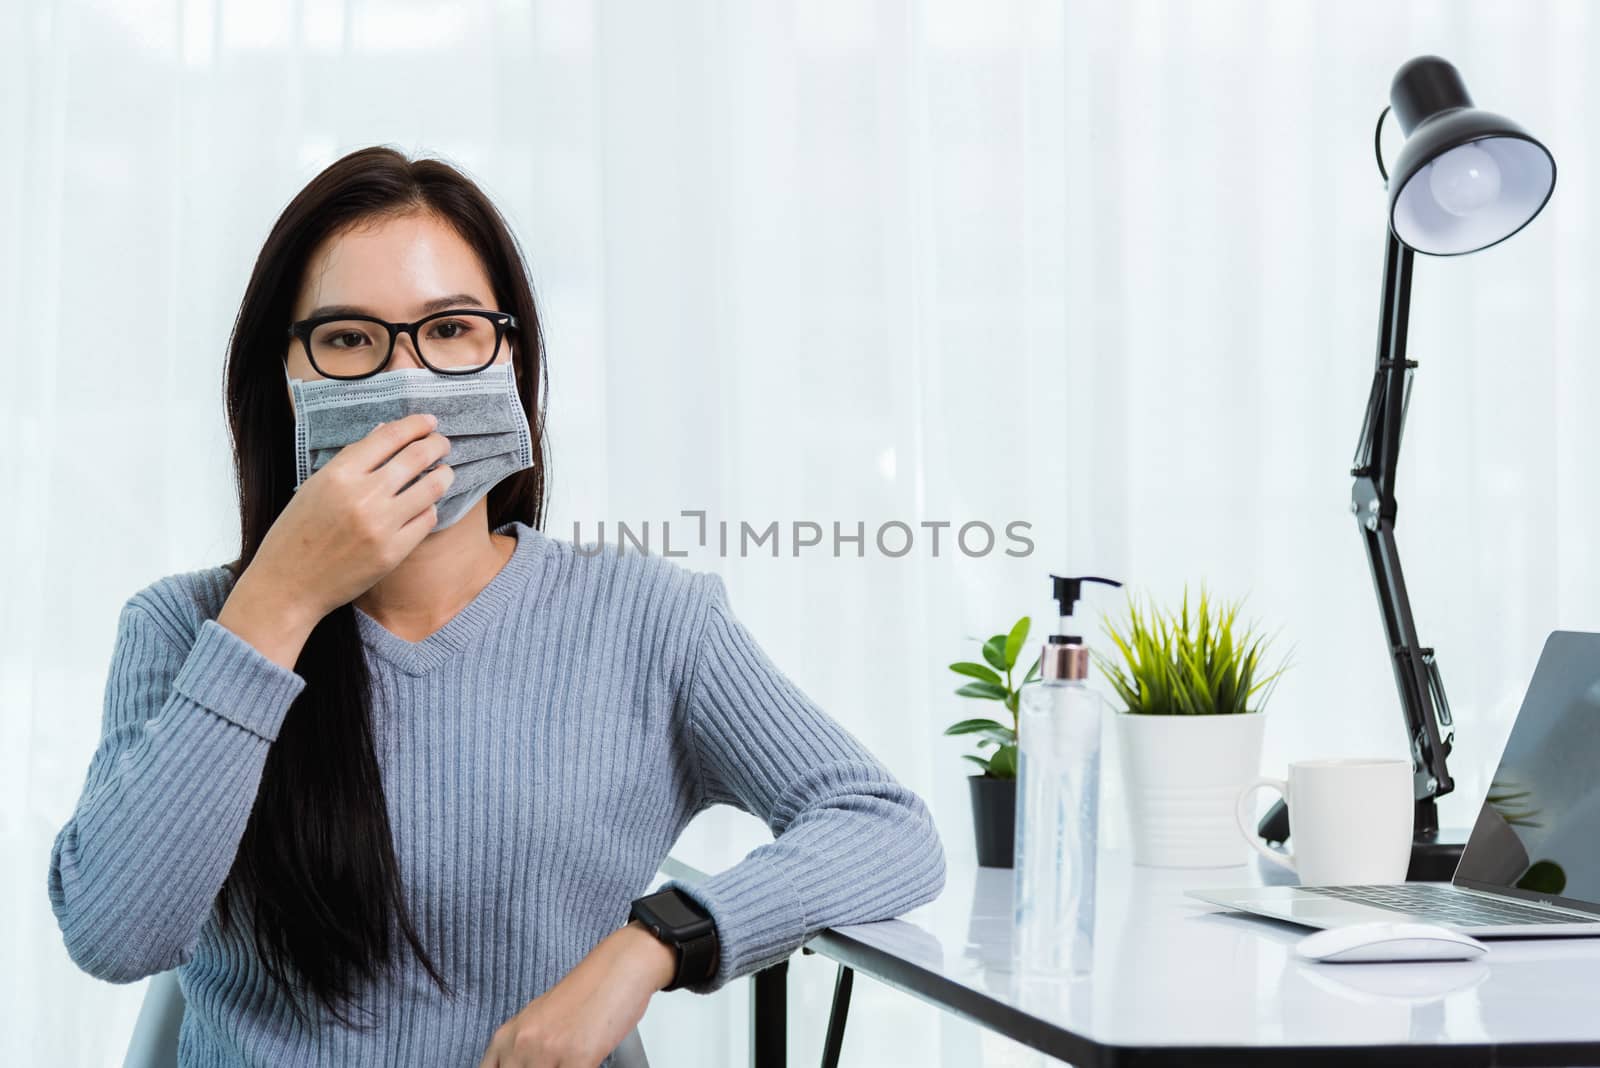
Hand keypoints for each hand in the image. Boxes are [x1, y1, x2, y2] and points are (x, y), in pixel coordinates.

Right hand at [248, 412, 454, 623]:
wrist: (288, 585)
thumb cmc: (297, 533)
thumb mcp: (316, 486)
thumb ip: (353, 459)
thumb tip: (386, 430)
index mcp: (339, 474)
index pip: (389, 436)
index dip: (415, 424)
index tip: (429, 421)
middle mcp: (362, 496)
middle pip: (417, 456)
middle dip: (437, 444)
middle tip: (443, 443)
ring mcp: (381, 525)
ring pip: (432, 487)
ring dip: (444, 474)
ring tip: (444, 472)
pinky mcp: (393, 552)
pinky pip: (427, 519)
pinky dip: (430, 508)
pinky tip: (425, 505)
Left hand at [478, 921, 676, 1067]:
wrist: (621, 966)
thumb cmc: (588, 988)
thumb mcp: (540, 1017)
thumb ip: (523, 1047)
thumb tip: (520, 1065)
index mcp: (507, 1035)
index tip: (524, 1067)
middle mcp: (522, 1044)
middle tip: (555, 1064)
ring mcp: (548, 1053)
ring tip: (571, 1061)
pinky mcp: (578, 1060)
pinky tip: (588, 1062)